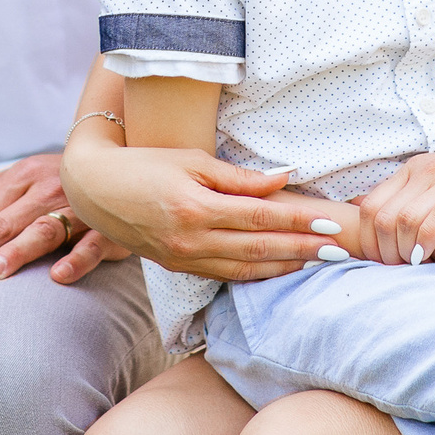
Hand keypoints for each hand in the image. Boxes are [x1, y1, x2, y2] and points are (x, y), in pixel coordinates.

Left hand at [0, 153, 133, 293]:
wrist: (121, 169)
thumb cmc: (62, 189)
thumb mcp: (24, 188)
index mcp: (21, 177)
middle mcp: (46, 187)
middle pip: (1, 224)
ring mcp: (78, 206)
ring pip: (42, 229)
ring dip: (16, 252)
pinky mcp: (108, 226)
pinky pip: (92, 244)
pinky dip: (76, 259)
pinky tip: (58, 277)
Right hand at [61, 136, 337, 282]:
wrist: (94, 188)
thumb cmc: (144, 163)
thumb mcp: (190, 159)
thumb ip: (239, 177)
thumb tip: (285, 178)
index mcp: (195, 208)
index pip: (260, 217)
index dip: (298, 221)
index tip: (330, 222)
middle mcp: (191, 240)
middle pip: (259, 247)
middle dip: (303, 249)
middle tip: (339, 250)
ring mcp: (184, 259)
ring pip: (246, 268)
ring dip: (286, 266)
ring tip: (319, 262)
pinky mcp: (179, 268)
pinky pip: (226, 275)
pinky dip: (257, 274)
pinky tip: (280, 269)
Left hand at [355, 126, 434, 266]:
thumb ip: (427, 200)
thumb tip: (394, 227)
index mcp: (418, 168)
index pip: (371, 205)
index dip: (367, 238)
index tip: (376, 261)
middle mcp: (427, 170)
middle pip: (378, 215)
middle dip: (378, 249)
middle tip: (388, 272)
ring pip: (401, 219)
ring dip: (399, 251)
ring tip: (405, 270)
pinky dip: (425, 243)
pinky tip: (426, 259)